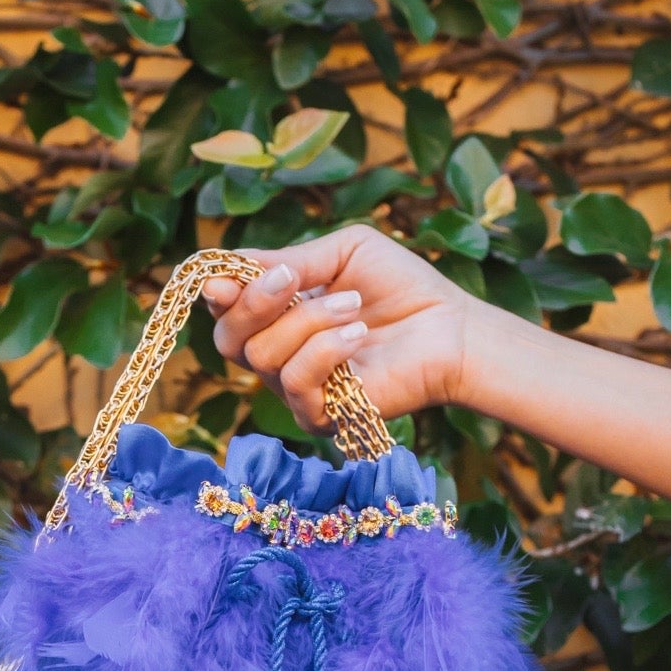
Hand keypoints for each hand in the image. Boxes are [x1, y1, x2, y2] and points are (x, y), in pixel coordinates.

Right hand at [201, 225, 473, 431]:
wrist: (451, 329)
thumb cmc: (402, 288)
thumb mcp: (344, 253)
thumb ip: (289, 261)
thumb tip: (222, 272)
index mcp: (278, 317)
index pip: (224, 312)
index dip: (219, 291)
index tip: (227, 273)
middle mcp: (279, 356)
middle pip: (227, 340)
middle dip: (253, 303)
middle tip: (293, 278)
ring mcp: (297, 389)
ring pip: (262, 356)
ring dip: (307, 320)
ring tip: (353, 305)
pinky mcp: (321, 416)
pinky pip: (296, 382)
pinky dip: (324, 350)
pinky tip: (357, 335)